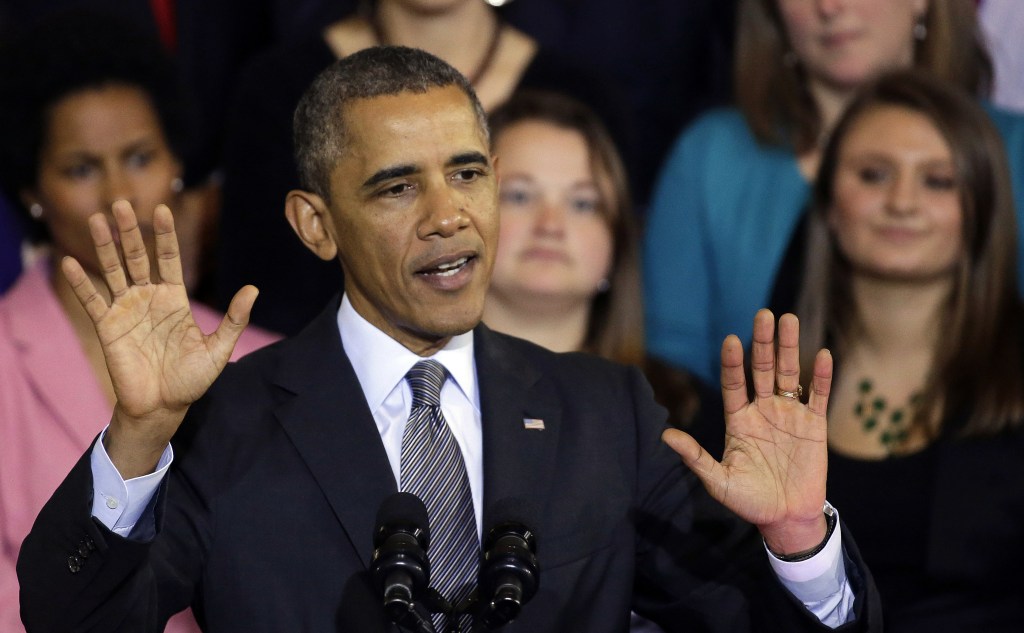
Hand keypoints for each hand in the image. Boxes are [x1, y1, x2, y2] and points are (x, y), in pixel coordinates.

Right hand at [62, 200, 257, 477]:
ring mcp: (126, 310)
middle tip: (121, 202)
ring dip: (104, 246)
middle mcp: (148, 298)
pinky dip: (81, 283)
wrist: (163, 407)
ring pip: (113, 271)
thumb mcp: (219, 348)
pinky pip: (92, 301)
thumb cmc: (192, 379)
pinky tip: (70, 262)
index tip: (162, 209)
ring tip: (96, 219)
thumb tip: (254, 289)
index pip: (169, 259)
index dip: (166, 235)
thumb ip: (234, 319)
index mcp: (174, 299)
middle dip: (130, 231)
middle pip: (137, 257)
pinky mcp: (108, 327)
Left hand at [662, 310, 831, 554]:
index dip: (733, 363)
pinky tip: (821, 353)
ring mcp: (789, 415)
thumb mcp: (718, 481)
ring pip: (789, 374)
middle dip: (762, 342)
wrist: (785, 518)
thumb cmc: (749, 501)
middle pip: (762, 369)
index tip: (731, 339)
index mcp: (739, 419)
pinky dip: (820, 376)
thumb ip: (696, 457)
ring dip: (789, 347)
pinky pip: (818, 396)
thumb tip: (665, 436)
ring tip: (788, 319)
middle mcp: (763, 410)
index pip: (734, 384)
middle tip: (763, 314)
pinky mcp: (814, 425)